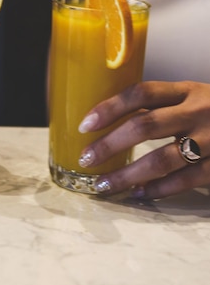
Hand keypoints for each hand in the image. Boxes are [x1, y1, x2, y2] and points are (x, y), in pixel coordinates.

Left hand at [78, 80, 209, 199]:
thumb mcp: (195, 96)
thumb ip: (164, 103)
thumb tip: (112, 116)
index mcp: (187, 90)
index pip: (142, 92)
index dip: (110, 107)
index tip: (85, 124)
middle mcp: (198, 111)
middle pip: (146, 126)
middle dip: (111, 144)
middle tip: (86, 158)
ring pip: (162, 159)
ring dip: (128, 174)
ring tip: (104, 184)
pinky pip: (184, 181)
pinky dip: (158, 190)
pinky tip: (139, 194)